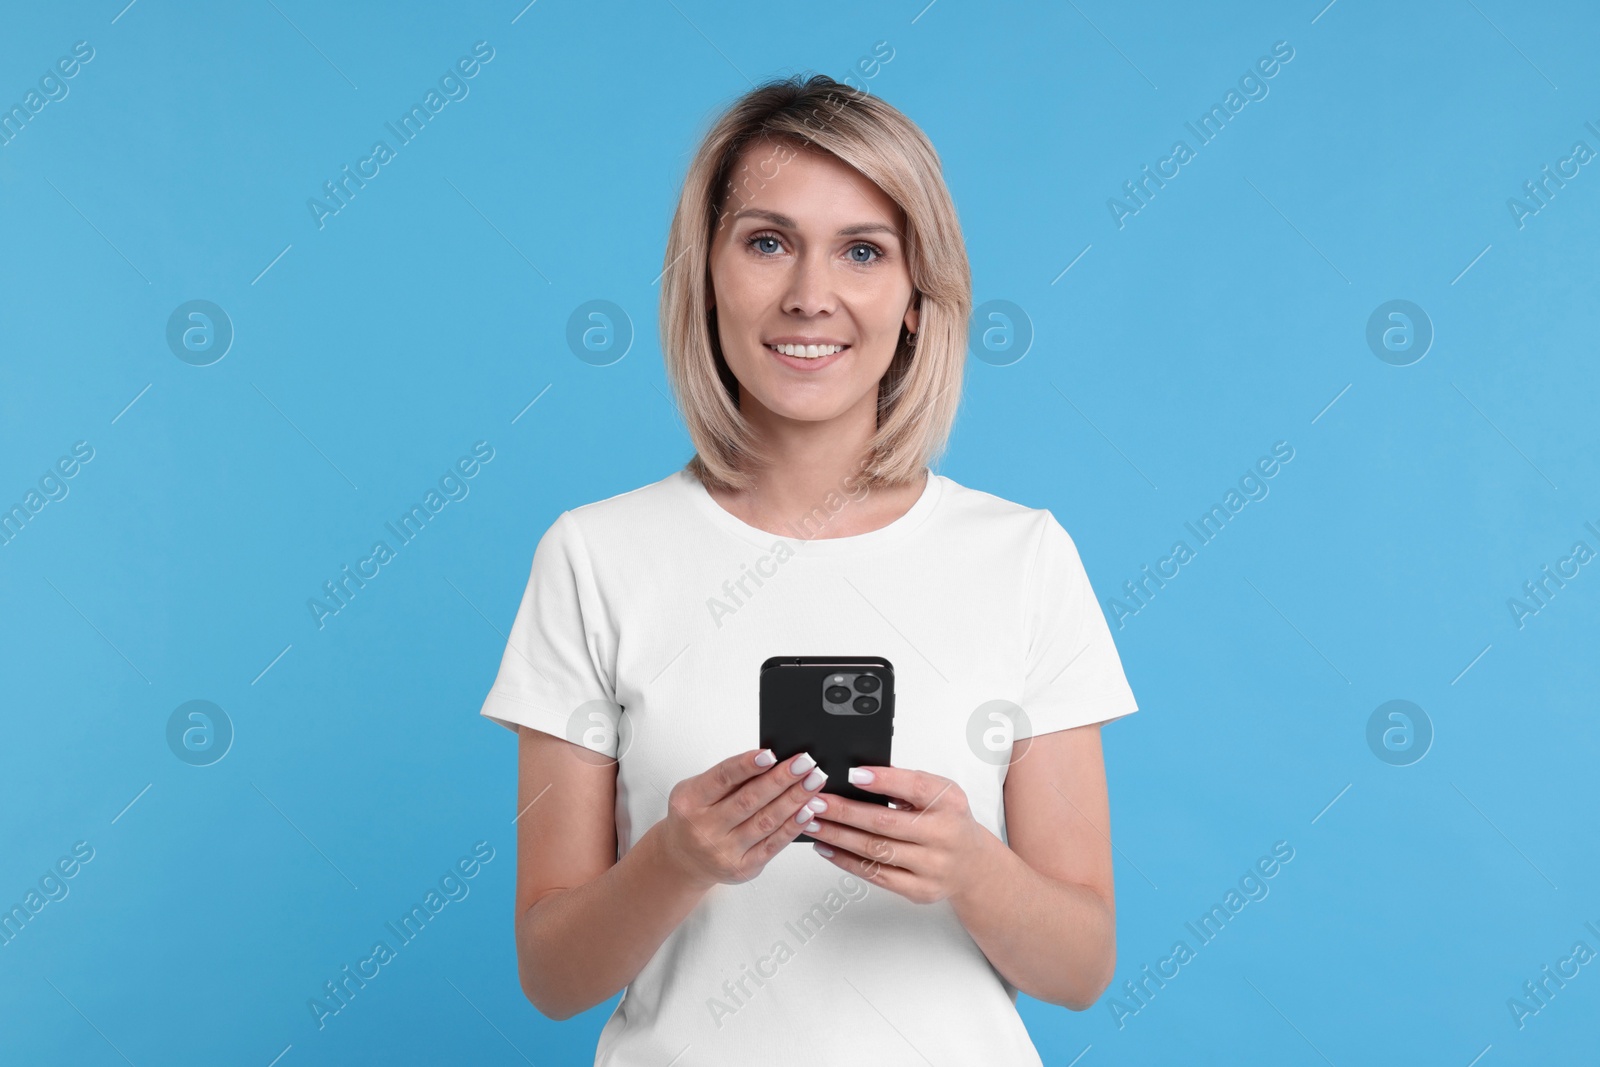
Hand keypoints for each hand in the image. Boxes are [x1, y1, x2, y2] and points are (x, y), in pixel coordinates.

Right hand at [657, 748, 829, 890]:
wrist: (685, 860)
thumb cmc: (696, 818)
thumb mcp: (698, 791)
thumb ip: (729, 777)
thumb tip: (772, 759)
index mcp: (690, 802)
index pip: (722, 778)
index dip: (747, 765)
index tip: (771, 754)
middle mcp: (705, 829)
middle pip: (749, 800)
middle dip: (781, 779)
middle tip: (805, 763)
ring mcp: (724, 852)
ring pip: (765, 822)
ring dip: (794, 799)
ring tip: (813, 781)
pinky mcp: (743, 868)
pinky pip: (773, 845)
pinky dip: (792, 827)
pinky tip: (807, 811)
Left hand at [806, 765, 995, 904]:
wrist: (972, 865)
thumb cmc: (947, 821)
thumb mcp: (939, 793)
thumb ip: (905, 783)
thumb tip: (858, 774)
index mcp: (950, 803)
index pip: (915, 787)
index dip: (883, 780)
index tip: (852, 774)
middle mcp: (944, 835)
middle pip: (885, 823)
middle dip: (844, 811)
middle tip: (815, 802)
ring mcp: (932, 867)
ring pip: (875, 850)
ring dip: (838, 836)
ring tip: (812, 823)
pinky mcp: (919, 890)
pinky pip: (875, 875)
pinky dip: (846, 860)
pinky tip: (827, 847)